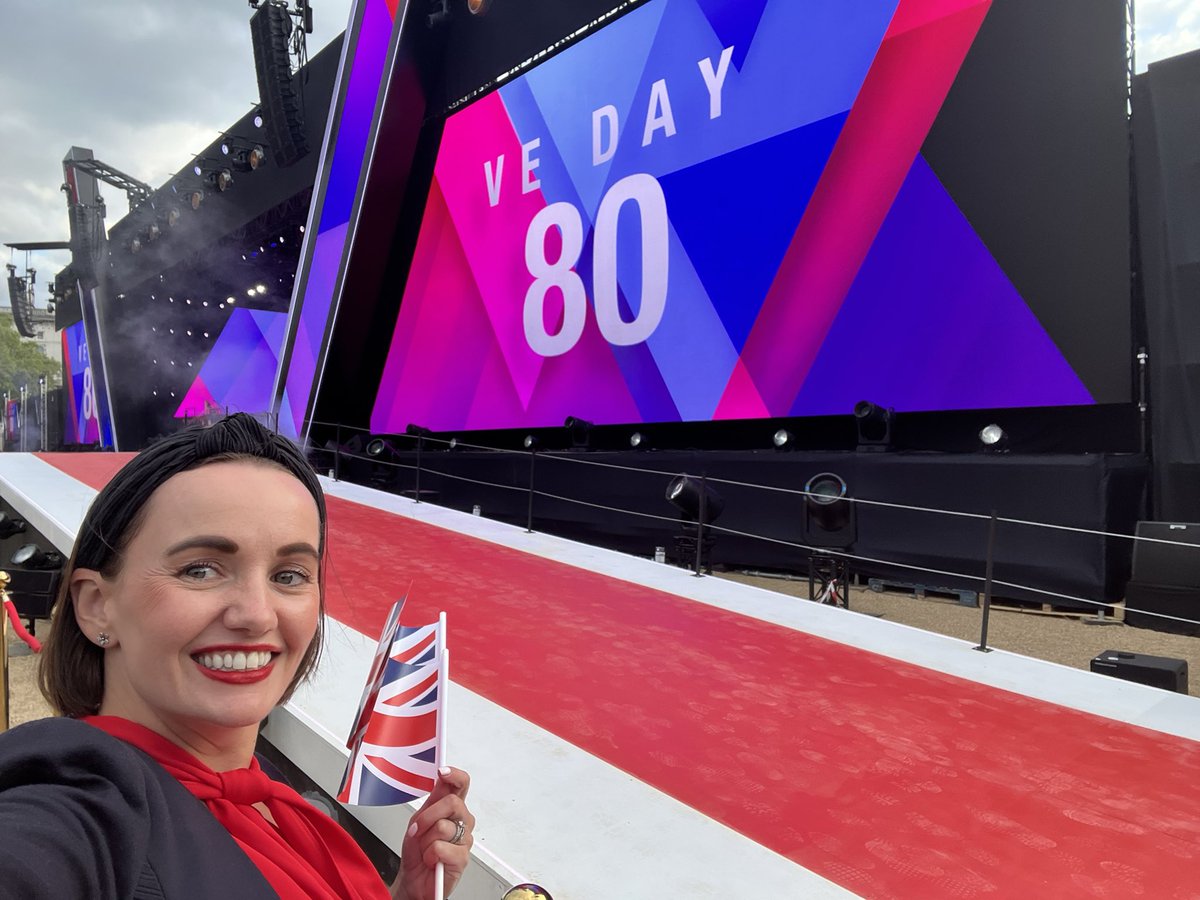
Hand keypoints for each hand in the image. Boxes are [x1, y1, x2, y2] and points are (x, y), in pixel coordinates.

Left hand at [392, 767, 473, 899]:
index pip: (461, 784)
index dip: (454, 775)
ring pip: (443, 827)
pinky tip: (432, 860)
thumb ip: (432, 800)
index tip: (443, 771)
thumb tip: (441, 778)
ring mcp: (465, 839)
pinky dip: (430, 855)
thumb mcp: (418, 821)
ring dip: (426, 840)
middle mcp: (461, 821)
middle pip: (452, 803)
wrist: (414, 880)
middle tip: (418, 830)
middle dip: (428, 816)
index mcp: (451, 809)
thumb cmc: (417, 852)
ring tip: (426, 849)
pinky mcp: (463, 858)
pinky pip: (441, 847)